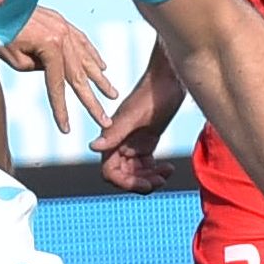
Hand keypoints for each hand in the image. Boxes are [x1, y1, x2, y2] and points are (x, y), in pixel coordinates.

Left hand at [0, 5, 116, 134]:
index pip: (59, 85)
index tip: (66, 129)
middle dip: (92, 101)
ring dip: (100, 79)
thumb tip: (53, 74)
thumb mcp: (15, 59)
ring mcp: (64, 26)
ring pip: (86, 58)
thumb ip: (39, 69)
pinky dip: (93, 55)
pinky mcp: (60, 21)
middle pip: (80, 75)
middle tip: (105, 121)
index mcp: (51, 46)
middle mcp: (63, 35)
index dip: (62, 109)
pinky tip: (102, 67)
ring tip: (112, 95)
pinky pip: (82, 41)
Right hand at [89, 51, 185, 191]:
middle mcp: (120, 142)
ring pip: (136, 173)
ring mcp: (133, 143)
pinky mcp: (146, 141)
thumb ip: (115, 132)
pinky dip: (157, 170)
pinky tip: (169, 167)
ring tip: (167, 172)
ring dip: (150, 178)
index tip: (145, 184)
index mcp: (112, 137)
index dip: (125, 182)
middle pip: (124, 176)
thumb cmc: (153, 93)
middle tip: (160, 181)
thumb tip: (92, 147)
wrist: (170, 79)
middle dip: (140, 182)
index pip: (110, 171)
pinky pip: (147, 165)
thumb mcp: (135, 115)